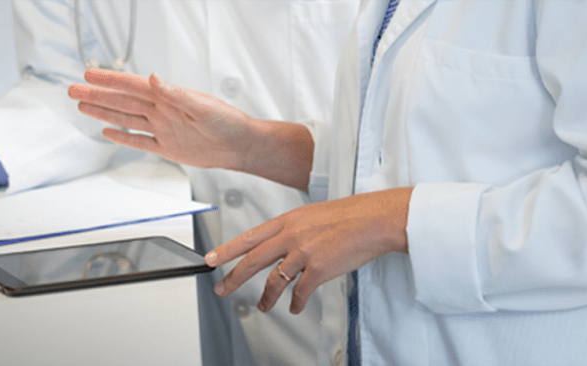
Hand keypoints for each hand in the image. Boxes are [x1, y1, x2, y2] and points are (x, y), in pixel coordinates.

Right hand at [68, 68, 312, 190]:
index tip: (88, 74)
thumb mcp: (202, 106)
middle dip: (97, 96)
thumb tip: (153, 78)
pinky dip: (123, 137)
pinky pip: (140, 141)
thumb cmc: (229, 123)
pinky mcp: (167, 147)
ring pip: (125, 120)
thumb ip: (175, 93)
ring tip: (83, 106)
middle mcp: (161, 111)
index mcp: (168, 98)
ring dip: (104, 113)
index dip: (109, 80)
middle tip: (73, 90)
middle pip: (121, 102)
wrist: (241, 146)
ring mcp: (162, 129)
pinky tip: (108, 133)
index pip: (131, 86)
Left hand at [205, 187, 412, 313]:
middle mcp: (291, 235)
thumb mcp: (313, 214)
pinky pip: (300, 292)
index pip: (249, 237)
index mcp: (288, 220)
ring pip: (275, 280)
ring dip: (266, 298)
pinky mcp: (319, 269)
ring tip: (263, 306)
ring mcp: (304, 252)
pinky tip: (295, 308)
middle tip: (221, 288)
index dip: (227, 250)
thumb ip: (293, 229)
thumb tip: (281, 244)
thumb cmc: (350, 215)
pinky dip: (296, 303)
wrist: (375, 219)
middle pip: (253, 260)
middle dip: (233, 277)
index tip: (210, 258)